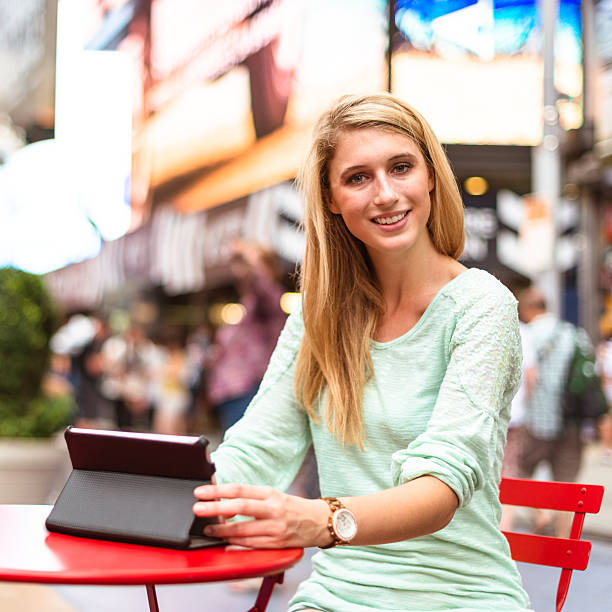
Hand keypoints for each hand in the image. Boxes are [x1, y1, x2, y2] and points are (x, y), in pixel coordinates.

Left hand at [193, 483, 330, 548]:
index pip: (240, 489)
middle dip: (215, 508)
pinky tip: (224, 541)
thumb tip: (223, 495)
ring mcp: (275, 528)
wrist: (319, 522)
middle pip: (240, 507)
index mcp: (271, 493)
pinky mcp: (276, 544)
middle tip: (198, 508)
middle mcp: (273, 509)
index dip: (219, 490)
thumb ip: (251, 496)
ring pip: (242, 530)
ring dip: (221, 531)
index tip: (201, 492)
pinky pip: (250, 545)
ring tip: (207, 530)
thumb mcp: (274, 495)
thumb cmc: (292, 507)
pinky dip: (235, 543)